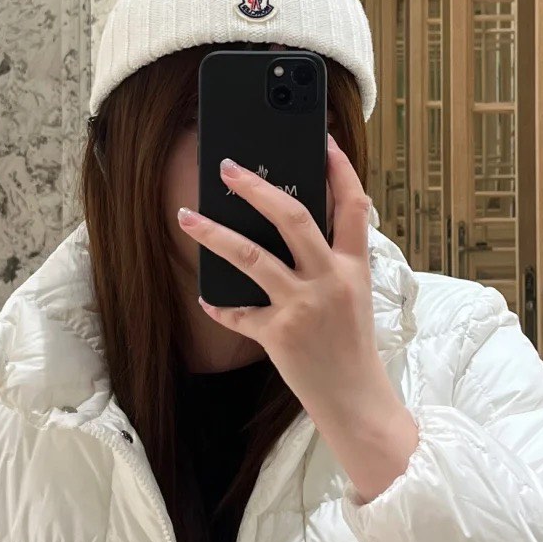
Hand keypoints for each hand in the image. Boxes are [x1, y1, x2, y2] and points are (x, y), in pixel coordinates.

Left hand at [176, 132, 418, 503]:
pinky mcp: (279, 335)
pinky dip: (219, 304)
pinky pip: (238, 312)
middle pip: (293, 217)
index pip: (353, 205)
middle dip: (257, 187)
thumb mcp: (355, 296)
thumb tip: (293, 225)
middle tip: (227, 168)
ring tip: (186, 216)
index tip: (323, 141)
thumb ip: (332, 261)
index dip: (339, 169)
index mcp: (354, 267)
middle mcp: (330, 280)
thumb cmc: (351, 346)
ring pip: (251, 257)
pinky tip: (205, 296)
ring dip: (214, 234)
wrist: (356, 400)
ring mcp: (303, 307)